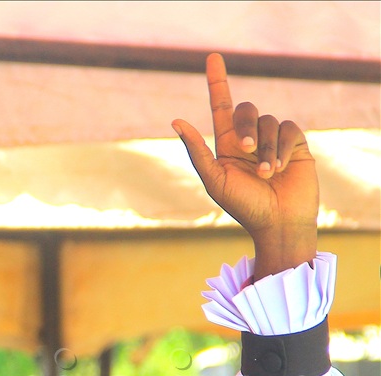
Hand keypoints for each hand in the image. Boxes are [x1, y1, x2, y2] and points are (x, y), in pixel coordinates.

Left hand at [174, 53, 317, 279]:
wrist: (277, 222)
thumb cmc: (243, 206)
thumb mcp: (214, 180)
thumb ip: (196, 151)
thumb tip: (176, 121)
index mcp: (226, 146)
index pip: (221, 106)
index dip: (218, 82)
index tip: (213, 58)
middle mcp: (249, 139)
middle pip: (244, 110)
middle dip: (244, 126)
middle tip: (243, 150)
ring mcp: (272, 140)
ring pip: (266, 122)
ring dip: (263, 149)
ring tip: (265, 174)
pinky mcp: (295, 143)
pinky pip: (286, 129)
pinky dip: (279, 148)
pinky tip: (278, 169)